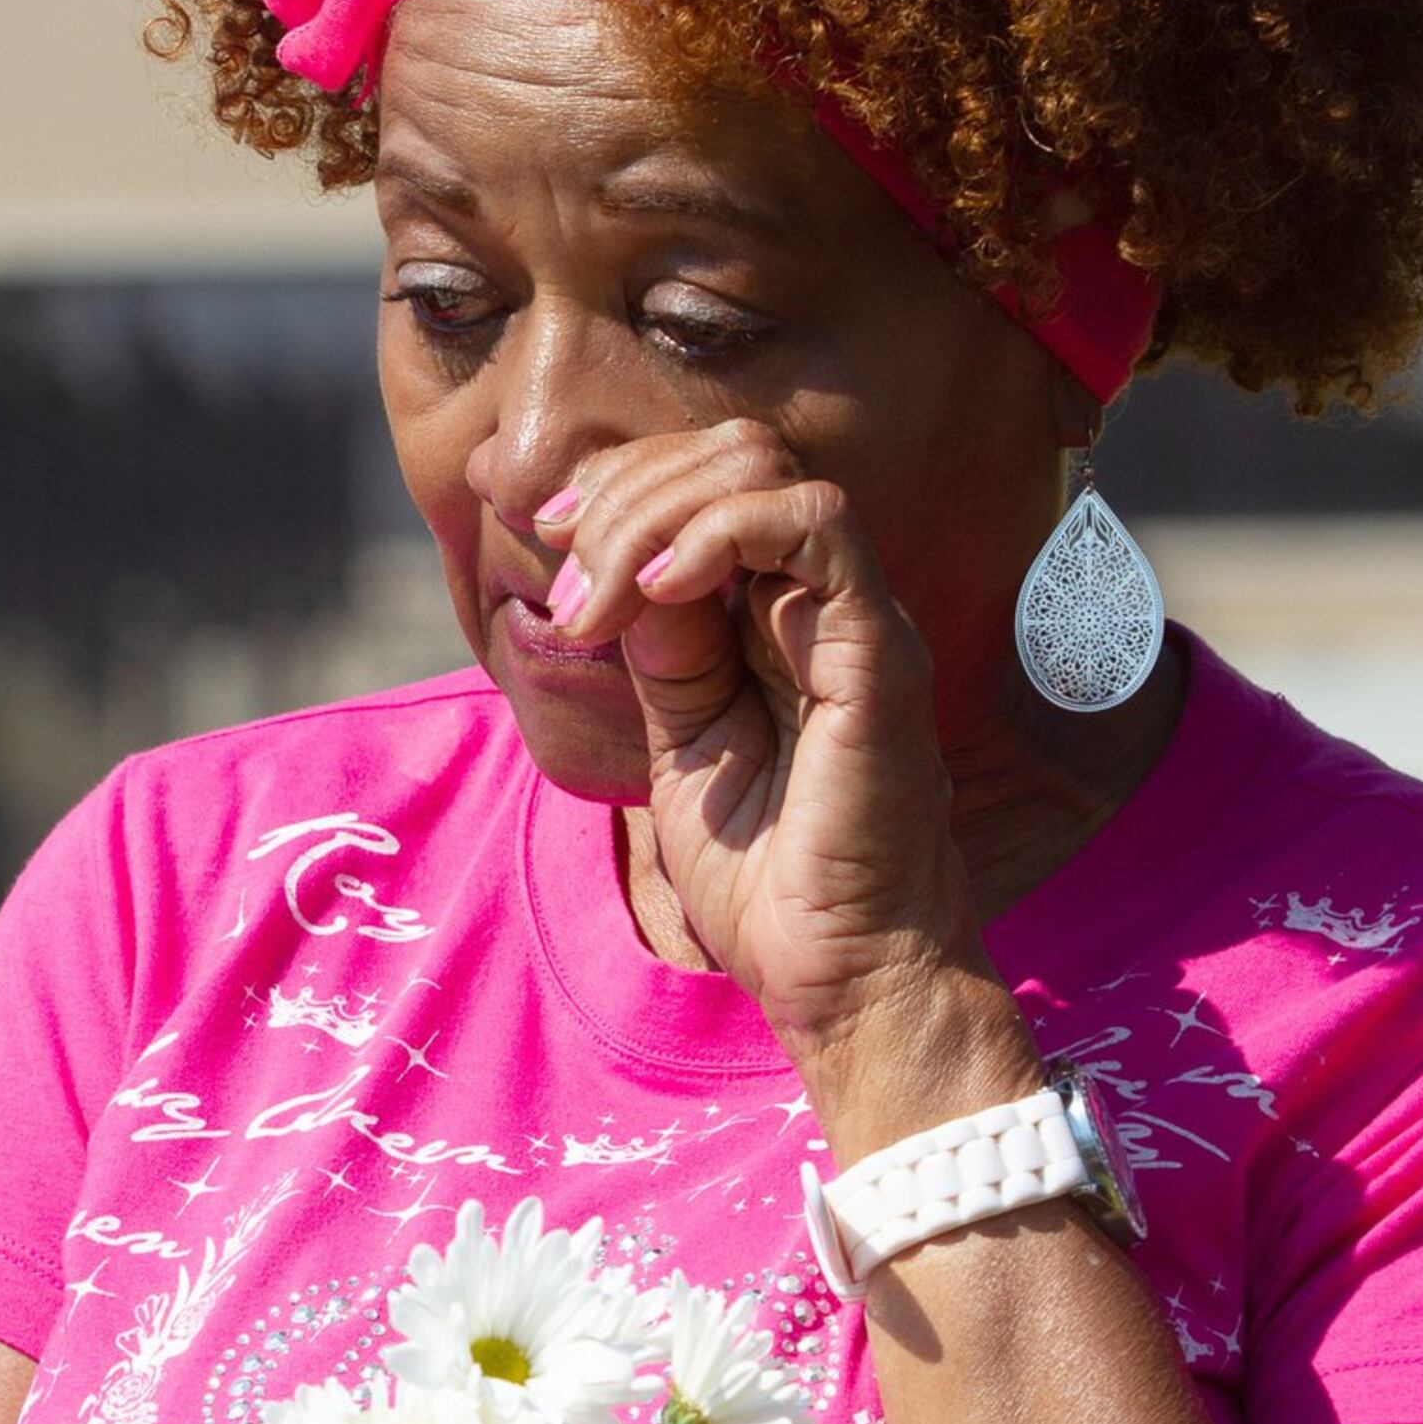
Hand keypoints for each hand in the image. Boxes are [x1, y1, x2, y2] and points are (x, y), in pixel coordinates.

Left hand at [537, 420, 1038, 1139]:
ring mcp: (856, 616)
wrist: (834, 972)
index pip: (705, 477)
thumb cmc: (764, 877)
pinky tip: (658, 589)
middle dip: (620, 495)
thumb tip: (612, 561)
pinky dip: (718, 531)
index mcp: (775, 614)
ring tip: (598, 601)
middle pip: (729, 452)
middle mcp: (822, 599)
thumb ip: (658, 650)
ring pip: (762, 467)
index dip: (615, 485)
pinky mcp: (879, 649)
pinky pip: (817, 524)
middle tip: (569, 594)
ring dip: (650, 513)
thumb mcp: (680, 742)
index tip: (544, 539)